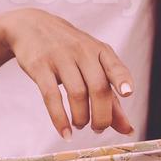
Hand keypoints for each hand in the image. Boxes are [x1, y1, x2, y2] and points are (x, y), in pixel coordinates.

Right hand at [0, 7, 135, 139]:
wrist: (32, 27)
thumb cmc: (70, 52)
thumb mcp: (92, 64)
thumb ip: (110, 96)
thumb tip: (127, 128)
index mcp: (100, 51)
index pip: (115, 66)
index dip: (122, 79)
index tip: (128, 93)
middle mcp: (83, 52)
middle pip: (98, 87)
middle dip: (102, 115)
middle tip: (98, 128)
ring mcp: (61, 58)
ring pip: (77, 93)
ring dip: (82, 117)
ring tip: (81, 124)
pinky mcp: (40, 66)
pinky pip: (51, 96)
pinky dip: (60, 118)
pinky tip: (65, 132)